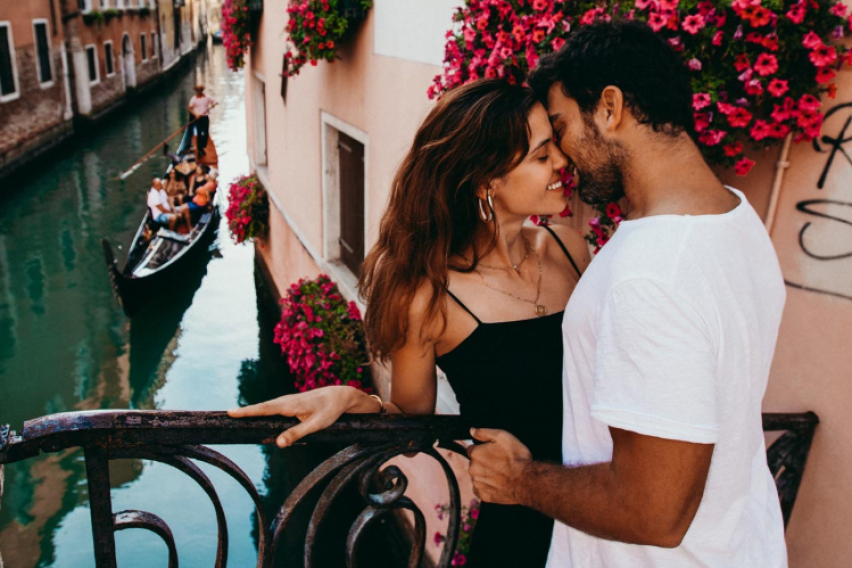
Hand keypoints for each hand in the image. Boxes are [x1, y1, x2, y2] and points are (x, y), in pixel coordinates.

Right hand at [227, 386, 358, 447]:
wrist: (341, 396)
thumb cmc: (330, 410)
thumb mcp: (316, 425)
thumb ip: (297, 433)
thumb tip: (278, 444)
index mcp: (290, 404)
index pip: (264, 409)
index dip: (247, 412)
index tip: (230, 413)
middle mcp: (286, 401)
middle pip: (261, 407)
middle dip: (243, 411)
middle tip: (225, 415)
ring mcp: (288, 401)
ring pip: (266, 407)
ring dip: (250, 410)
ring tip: (234, 415)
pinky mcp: (291, 404)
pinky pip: (272, 408)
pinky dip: (261, 410)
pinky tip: (254, 415)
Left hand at [468, 428, 531, 504]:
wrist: (526, 481)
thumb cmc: (517, 458)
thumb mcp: (502, 436)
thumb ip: (484, 432)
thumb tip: (472, 431)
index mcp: (476, 454)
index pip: (471, 449)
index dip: (482, 449)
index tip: (492, 452)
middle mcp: (473, 469)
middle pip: (474, 463)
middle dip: (483, 462)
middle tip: (499, 463)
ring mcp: (478, 483)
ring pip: (478, 476)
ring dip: (485, 474)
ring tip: (501, 474)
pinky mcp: (484, 495)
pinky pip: (481, 489)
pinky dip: (488, 487)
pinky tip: (499, 483)